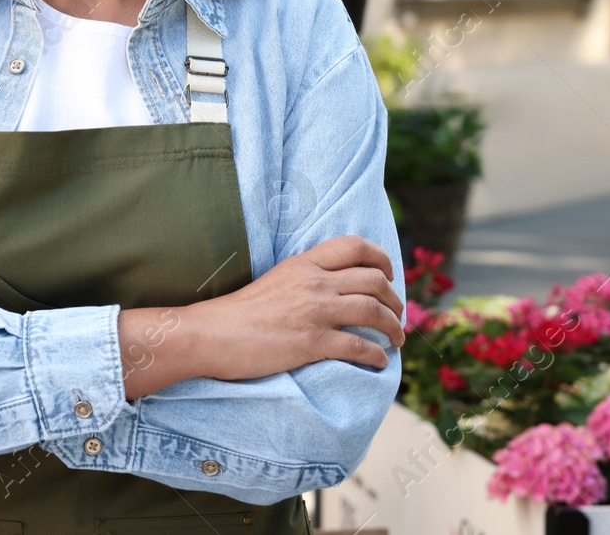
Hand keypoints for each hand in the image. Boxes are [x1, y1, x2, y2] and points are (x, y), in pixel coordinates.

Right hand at [188, 234, 405, 381]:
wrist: (211, 334)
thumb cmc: (238, 313)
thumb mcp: (275, 280)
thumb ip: (303, 279)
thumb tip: (331, 290)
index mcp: (303, 264)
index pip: (355, 246)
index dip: (382, 259)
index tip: (389, 276)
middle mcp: (314, 283)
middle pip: (374, 279)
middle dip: (395, 299)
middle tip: (397, 315)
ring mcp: (314, 312)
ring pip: (373, 311)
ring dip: (394, 327)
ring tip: (397, 340)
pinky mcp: (311, 342)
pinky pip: (358, 347)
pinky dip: (376, 356)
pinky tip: (379, 363)